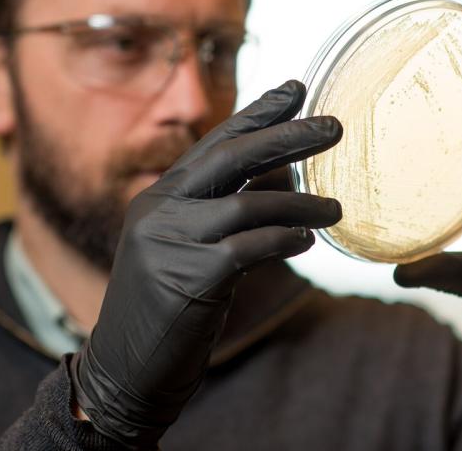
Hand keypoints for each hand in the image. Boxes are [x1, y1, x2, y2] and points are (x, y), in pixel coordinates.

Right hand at [70, 81, 341, 448]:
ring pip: (248, 204)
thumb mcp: (185, 249)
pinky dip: (285, 240)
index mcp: (160, 197)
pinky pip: (250, 247)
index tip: (295, 89)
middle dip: (286, 136)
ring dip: (301, 205)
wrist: (125, 372)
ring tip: (336, 210)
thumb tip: (280, 184)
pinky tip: (307, 243)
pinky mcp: (188, 278)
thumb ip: (217, 213)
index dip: (258, 114)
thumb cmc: (166, 309)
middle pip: (231, 156)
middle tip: (335, 125)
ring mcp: (170, 242)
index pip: (215, 143)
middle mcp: (159, 210)